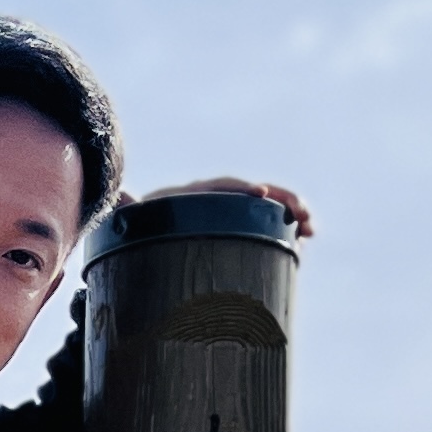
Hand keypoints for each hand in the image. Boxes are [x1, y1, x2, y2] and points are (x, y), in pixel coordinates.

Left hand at [128, 174, 315, 237]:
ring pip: (262, 211)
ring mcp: (223, 216)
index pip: (218, 187)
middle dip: (280, 201)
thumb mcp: (129, 224)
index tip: (260, 194)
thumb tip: (119, 194)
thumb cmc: (133, 233)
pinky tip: (302, 243)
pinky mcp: (232, 232)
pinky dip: (282, 232)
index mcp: (187, 198)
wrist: (137, 237)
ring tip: (311, 229)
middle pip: (251, 196)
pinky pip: (261, 227)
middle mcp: (210, 202)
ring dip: (289, 215)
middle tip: (304, 215)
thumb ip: (125, 211)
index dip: (239, 190)